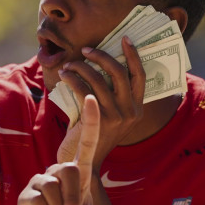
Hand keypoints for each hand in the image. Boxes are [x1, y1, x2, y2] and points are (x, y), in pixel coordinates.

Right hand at [14, 96, 101, 204]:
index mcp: (79, 175)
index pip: (87, 144)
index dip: (90, 123)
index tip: (92, 99)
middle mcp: (59, 172)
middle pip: (70, 171)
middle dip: (74, 199)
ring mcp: (41, 181)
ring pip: (54, 188)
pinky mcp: (27, 193)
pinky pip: (39, 202)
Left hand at [56, 36, 144, 168]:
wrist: (84, 165)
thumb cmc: (95, 136)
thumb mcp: (111, 116)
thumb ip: (113, 96)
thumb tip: (104, 66)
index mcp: (137, 110)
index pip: (140, 76)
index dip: (133, 55)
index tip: (125, 38)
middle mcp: (130, 113)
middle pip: (119, 72)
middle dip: (101, 56)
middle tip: (86, 50)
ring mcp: (114, 117)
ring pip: (98, 80)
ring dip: (81, 67)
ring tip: (70, 65)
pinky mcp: (96, 121)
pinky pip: (83, 90)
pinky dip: (72, 79)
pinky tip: (64, 75)